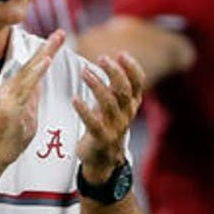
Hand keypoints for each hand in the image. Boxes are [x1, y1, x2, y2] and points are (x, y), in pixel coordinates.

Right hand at [0, 30, 64, 165]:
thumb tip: (38, 85)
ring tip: (56, 40)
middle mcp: (12, 88)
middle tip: (61, 32)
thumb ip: (32, 99)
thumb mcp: (28, 115)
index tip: (59, 39)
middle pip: (33, 64)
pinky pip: (27, 85)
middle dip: (48, 47)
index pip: (35, 68)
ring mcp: (11, 95)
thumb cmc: (9, 139)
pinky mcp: (11, 104)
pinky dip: (36, 72)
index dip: (47, 53)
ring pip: (30, 70)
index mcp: (17, 91)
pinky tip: (45, 60)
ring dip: (44, 54)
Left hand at [75, 52, 143, 182]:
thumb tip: (109, 59)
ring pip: (109, 104)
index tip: (121, 54)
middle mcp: (126, 114)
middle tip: (101, 58)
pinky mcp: (102, 139)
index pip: (139, 83)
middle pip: (124, 90)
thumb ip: (115, 86)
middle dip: (114, 73)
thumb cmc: (106, 124)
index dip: (132, 68)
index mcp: (131, 104)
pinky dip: (84, 110)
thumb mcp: (115, 105)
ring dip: (97, 85)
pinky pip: (94, 123)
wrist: (103, 159)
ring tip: (84, 72)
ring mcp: (115, 128)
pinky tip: (75, 99)